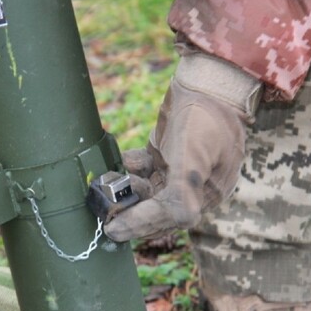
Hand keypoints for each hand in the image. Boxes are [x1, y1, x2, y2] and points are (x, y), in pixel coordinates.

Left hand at [104, 53, 260, 241]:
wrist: (208, 81)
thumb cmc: (204, 119)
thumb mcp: (194, 157)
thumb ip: (185, 191)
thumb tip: (182, 222)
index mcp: (207, 194)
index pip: (170, 218)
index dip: (140, 225)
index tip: (113, 229)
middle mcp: (193, 188)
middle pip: (156, 210)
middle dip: (129, 209)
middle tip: (102, 211)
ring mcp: (177, 171)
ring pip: (146, 192)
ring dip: (127, 188)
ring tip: (111, 180)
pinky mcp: (165, 155)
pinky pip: (143, 170)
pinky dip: (129, 169)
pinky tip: (122, 162)